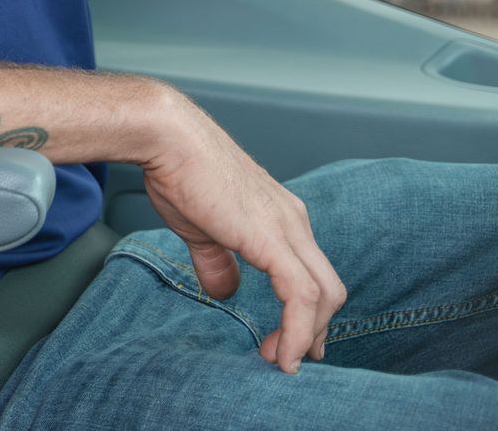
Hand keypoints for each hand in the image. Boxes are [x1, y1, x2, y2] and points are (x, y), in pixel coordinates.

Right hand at [140, 94, 346, 373]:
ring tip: (282, 360)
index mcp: (281, 217)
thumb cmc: (179, 172)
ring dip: (307, 336)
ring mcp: (287, 228)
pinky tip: (283, 350)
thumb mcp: (200, 228)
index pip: (313, 273)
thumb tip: (225, 292)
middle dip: (316, 330)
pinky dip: (298, 329)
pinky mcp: (272, 238)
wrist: (168, 138)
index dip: (308, 313)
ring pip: (323, 295)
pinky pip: (301, 295)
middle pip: (329, 289)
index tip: (292, 343)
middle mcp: (294, 222)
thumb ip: (217, 262)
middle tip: (293, 360)